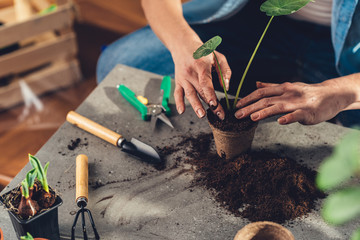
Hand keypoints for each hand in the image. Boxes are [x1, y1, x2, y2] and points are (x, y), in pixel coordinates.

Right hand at [171, 39, 230, 119]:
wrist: (183, 45)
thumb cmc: (203, 52)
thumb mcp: (217, 57)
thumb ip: (224, 71)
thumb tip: (226, 87)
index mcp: (201, 65)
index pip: (205, 82)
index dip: (210, 94)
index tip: (215, 104)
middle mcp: (191, 72)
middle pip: (200, 91)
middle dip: (210, 104)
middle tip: (219, 115)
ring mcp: (183, 78)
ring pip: (190, 94)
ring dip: (195, 106)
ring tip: (201, 115)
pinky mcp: (178, 81)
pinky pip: (177, 93)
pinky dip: (179, 102)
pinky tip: (181, 111)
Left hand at [234, 80, 357, 124]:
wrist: (333, 94)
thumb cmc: (308, 92)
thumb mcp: (289, 87)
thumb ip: (272, 87)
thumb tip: (256, 83)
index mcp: (283, 88)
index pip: (262, 92)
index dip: (248, 98)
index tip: (237, 105)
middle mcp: (288, 94)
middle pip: (266, 100)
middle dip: (250, 107)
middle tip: (237, 114)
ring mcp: (298, 103)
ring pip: (278, 107)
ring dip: (264, 112)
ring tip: (252, 117)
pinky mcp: (308, 112)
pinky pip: (297, 115)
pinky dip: (288, 118)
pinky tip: (280, 122)